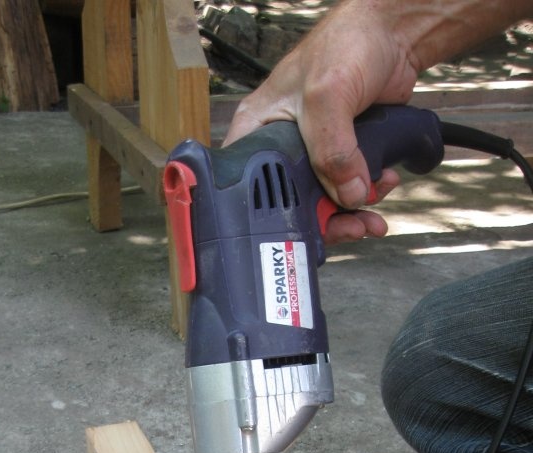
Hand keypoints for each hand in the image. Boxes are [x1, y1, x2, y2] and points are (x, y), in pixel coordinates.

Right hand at [223, 2, 417, 222]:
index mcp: (258, 129)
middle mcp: (282, 145)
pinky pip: (351, 186)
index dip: (273, 212)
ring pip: (327, 199)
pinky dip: (370, 191)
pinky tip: (383, 179)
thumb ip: (333, 149)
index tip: (303, 226)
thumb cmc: (347, 43)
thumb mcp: (327, 95)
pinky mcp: (343, 154)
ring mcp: (314, 152)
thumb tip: (347, 194)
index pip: (251, 185)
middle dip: (328, 217)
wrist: (394, 33)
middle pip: (294, 202)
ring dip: (356, 206)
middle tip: (352, 224)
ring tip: (376, 193)